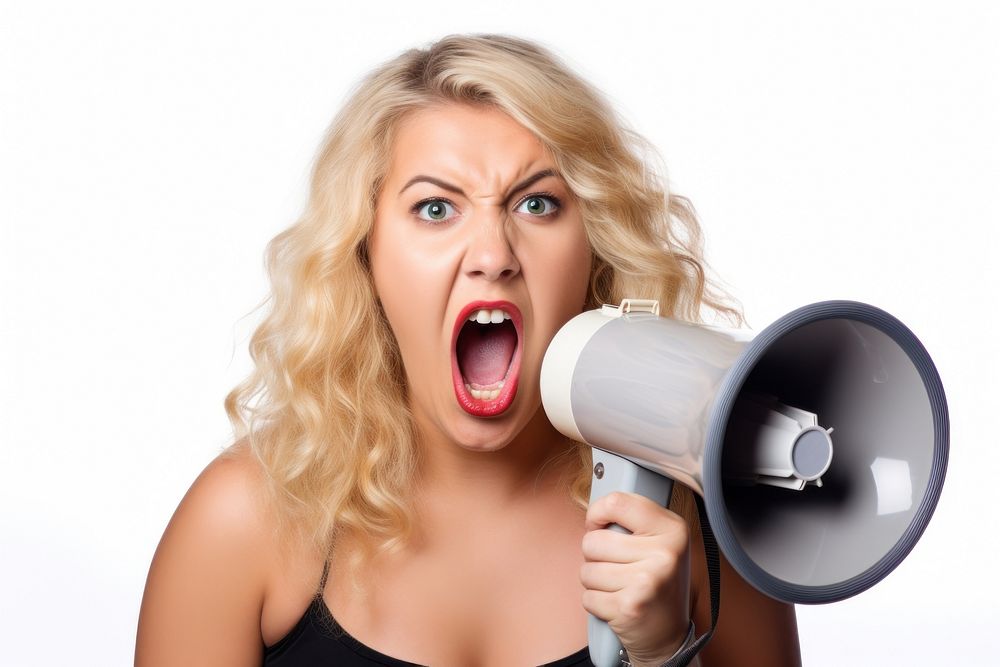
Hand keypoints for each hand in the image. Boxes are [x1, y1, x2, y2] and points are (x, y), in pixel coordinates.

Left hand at [581, 491, 691, 666]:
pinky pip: (587, 596)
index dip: (597, 513)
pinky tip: (617, 604)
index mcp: (673, 529)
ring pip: (587, 569)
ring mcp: (648, 581)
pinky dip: (595, 603)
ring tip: (618, 587)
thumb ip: (633, 521)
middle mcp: (665, 553)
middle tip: (616, 567)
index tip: (597, 524)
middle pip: (593, 540)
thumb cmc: (657, 584)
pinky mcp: (629, 607)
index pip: (618, 502)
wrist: (668, 637)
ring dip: (594, 581)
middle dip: (595, 555)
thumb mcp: (659, 543)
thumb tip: (596, 506)